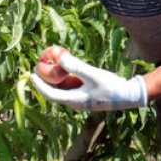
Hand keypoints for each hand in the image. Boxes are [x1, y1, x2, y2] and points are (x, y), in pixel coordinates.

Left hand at [29, 53, 146, 110]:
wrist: (129, 96)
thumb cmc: (112, 86)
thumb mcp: (93, 74)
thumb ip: (76, 66)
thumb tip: (60, 58)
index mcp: (75, 100)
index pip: (51, 94)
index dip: (40, 85)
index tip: (31, 75)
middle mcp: (76, 102)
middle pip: (55, 92)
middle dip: (46, 81)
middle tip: (39, 67)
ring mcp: (82, 100)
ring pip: (63, 89)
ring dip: (56, 79)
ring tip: (50, 66)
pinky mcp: (88, 96)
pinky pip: (72, 87)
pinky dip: (67, 79)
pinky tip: (67, 68)